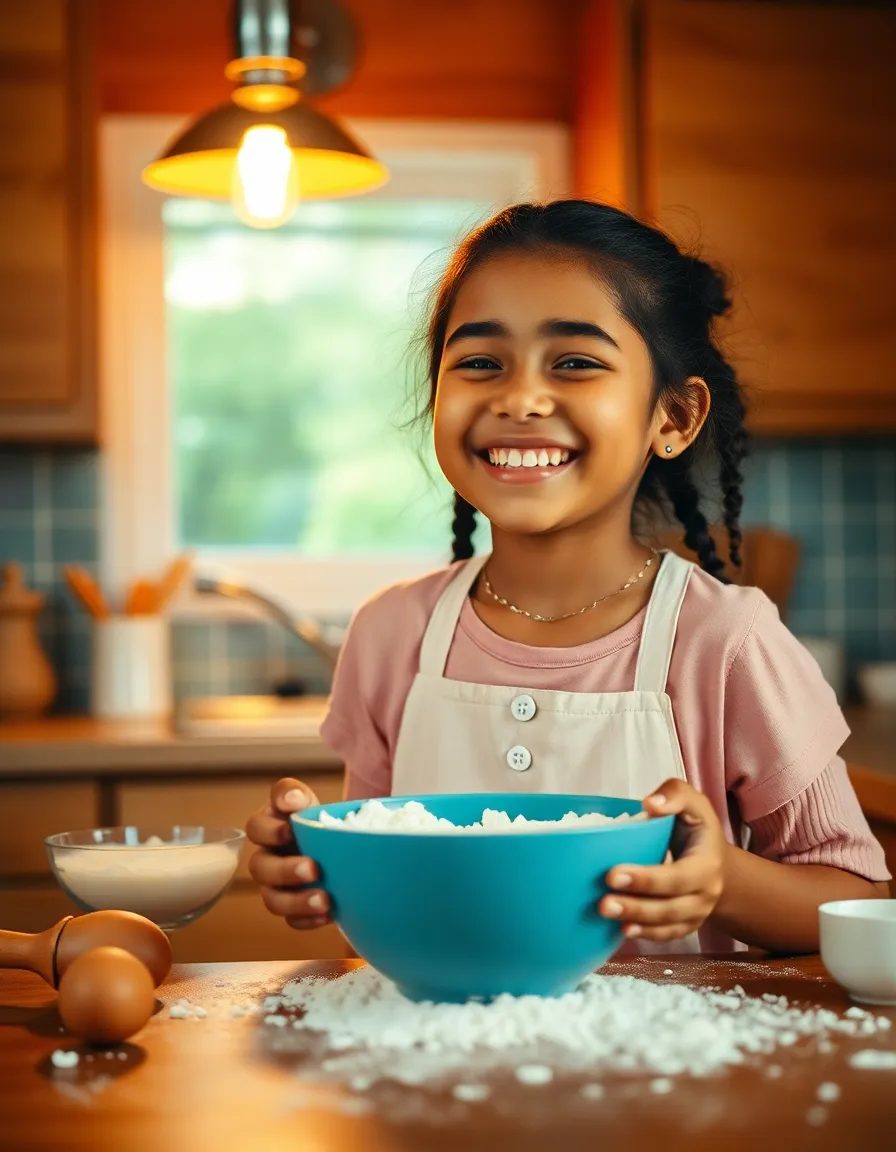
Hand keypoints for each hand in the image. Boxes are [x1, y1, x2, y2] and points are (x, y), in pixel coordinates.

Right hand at [245, 777, 332, 929]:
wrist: (339, 848)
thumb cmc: (315, 820)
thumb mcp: (306, 802)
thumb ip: (295, 795)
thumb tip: (291, 799)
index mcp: (267, 828)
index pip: (256, 828)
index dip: (269, 831)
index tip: (290, 830)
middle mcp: (266, 858)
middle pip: (261, 868)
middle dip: (285, 870)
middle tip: (313, 869)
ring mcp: (276, 886)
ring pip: (273, 899)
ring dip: (297, 901)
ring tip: (325, 900)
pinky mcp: (291, 908)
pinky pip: (291, 920)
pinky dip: (308, 919)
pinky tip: (328, 915)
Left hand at [599, 779, 724, 942]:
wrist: (717, 861)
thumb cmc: (697, 828)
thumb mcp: (692, 802)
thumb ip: (673, 795)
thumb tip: (650, 805)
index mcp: (706, 864)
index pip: (678, 877)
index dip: (647, 879)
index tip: (613, 874)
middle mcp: (705, 894)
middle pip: (671, 906)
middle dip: (636, 905)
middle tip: (603, 902)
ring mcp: (696, 913)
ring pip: (667, 924)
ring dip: (636, 921)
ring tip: (605, 913)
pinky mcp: (685, 925)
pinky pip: (667, 935)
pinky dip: (646, 935)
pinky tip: (621, 931)